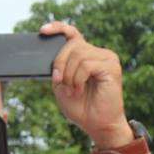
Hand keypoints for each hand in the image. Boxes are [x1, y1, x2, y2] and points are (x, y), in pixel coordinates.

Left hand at [41, 22, 131, 149]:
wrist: (98, 125)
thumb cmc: (82, 108)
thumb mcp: (62, 85)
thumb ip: (58, 69)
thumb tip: (52, 58)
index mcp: (87, 55)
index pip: (72, 34)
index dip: (57, 28)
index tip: (42, 31)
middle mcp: (99, 53)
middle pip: (71, 45)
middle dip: (60, 63)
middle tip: (59, 82)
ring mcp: (107, 59)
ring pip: (78, 54)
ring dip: (69, 75)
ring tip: (73, 90)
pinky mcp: (111, 67)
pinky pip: (86, 64)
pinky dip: (78, 79)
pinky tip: (79, 89)